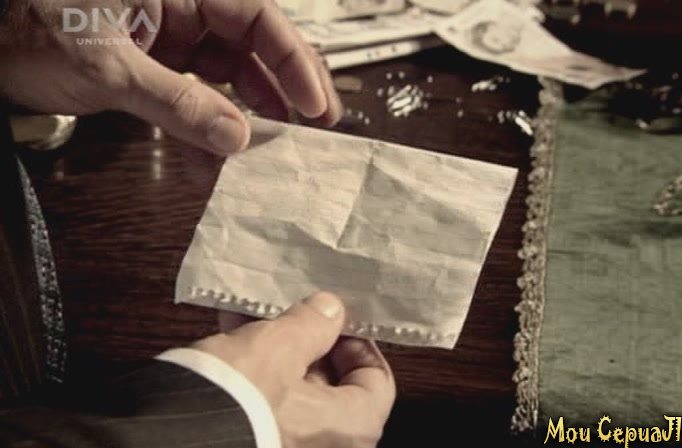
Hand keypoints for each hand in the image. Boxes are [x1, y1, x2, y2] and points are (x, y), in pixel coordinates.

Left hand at [0, 0, 341, 154]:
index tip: (314, 102)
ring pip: (226, 79)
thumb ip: (175, 102)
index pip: (256, 17)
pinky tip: (212, 163)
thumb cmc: (25, 27)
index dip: (293, 59)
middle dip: (284, 88)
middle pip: (252, 47)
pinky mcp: (153, 68)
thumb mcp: (107, 65)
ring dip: (247, 117)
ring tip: (270, 151)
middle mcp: (180, 8)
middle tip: (314, 125)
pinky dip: (203, 132)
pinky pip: (193, 101)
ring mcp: (167, 40)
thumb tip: (234, 136)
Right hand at [193, 292, 395, 447]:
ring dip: (275, 349)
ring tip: (251, 314)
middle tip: (290, 309)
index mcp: (349, 430)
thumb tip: (331, 309)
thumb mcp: (278, 346)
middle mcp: (325, 447)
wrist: (165, 439)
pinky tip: (230, 332)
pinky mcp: (254, 440)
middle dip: (306, 339)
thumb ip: (312, 324)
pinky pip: (265, 403)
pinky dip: (254, 371)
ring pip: (292, 391)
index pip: (376, 381)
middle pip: (331, 384)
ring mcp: (286, 445)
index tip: (333, 317)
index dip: (356, 342)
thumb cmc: (237, 398)